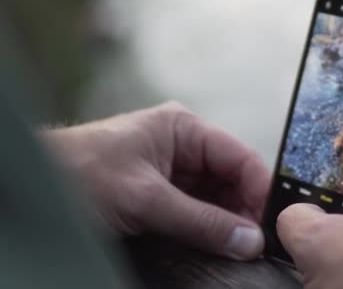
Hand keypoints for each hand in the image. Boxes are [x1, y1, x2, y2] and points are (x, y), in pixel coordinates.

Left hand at [43, 101, 270, 259]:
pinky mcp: (163, 192)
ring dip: (229, 221)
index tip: (272, 223)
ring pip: (217, 196)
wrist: (36, 187)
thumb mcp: (146, 199)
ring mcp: (173, 169)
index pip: (239, 156)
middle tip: (257, 243)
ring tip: (241, 247)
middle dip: (245, 209)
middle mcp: (183, 145)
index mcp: (184, 128)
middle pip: (232, 177)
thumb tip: (248, 239)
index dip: (260, 189)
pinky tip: (220, 242)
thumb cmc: (80, 174)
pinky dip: (211, 226)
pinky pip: (199, 208)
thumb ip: (201, 221)